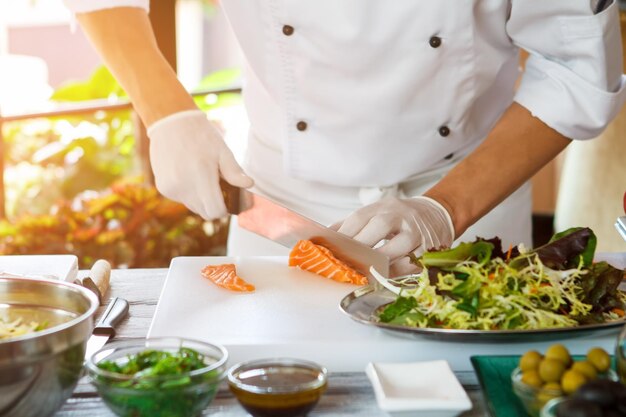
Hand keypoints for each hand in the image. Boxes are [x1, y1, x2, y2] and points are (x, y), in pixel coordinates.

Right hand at [147, 110, 253, 218]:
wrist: (170, 122)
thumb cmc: (200, 135)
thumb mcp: (222, 151)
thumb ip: (234, 171)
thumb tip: (249, 184)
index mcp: (201, 176)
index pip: (215, 211)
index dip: (225, 208)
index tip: (229, 198)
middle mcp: (183, 186)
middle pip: (205, 212)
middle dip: (214, 204)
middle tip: (218, 186)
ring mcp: (171, 188)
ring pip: (193, 207)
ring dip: (201, 199)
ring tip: (203, 177)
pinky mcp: (163, 188)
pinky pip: (182, 199)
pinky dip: (189, 192)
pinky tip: (189, 174)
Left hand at [333, 196, 454, 275]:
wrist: (438, 214)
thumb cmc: (399, 218)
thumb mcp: (377, 213)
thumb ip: (352, 225)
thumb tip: (323, 237)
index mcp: (384, 207)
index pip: (360, 217)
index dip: (344, 234)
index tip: (331, 249)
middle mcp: (401, 216)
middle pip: (380, 227)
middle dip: (362, 247)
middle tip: (346, 263)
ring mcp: (417, 232)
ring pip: (400, 246)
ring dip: (381, 262)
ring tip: (365, 274)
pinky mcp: (431, 248)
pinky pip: (414, 263)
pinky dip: (400, 272)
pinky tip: (386, 279)